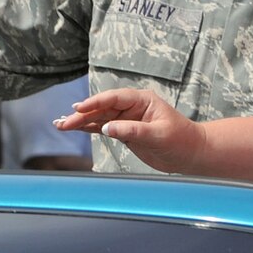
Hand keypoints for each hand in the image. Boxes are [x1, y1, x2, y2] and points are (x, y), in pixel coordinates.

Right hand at [56, 89, 204, 173]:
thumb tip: (108, 128)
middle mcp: (133, 107)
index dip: (95, 102)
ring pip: (100, 118)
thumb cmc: (181, 140)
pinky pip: (104, 127)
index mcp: (142, 100)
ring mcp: (128, 119)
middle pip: (102, 108)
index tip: (79, 108)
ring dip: (81, 121)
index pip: (114, 98)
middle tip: (63, 122)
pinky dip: (90, 128)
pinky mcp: (126, 132)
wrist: (191, 153)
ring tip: (61, 124)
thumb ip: (133, 130)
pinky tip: (76, 128)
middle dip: (82, 114)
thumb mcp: (158, 135)